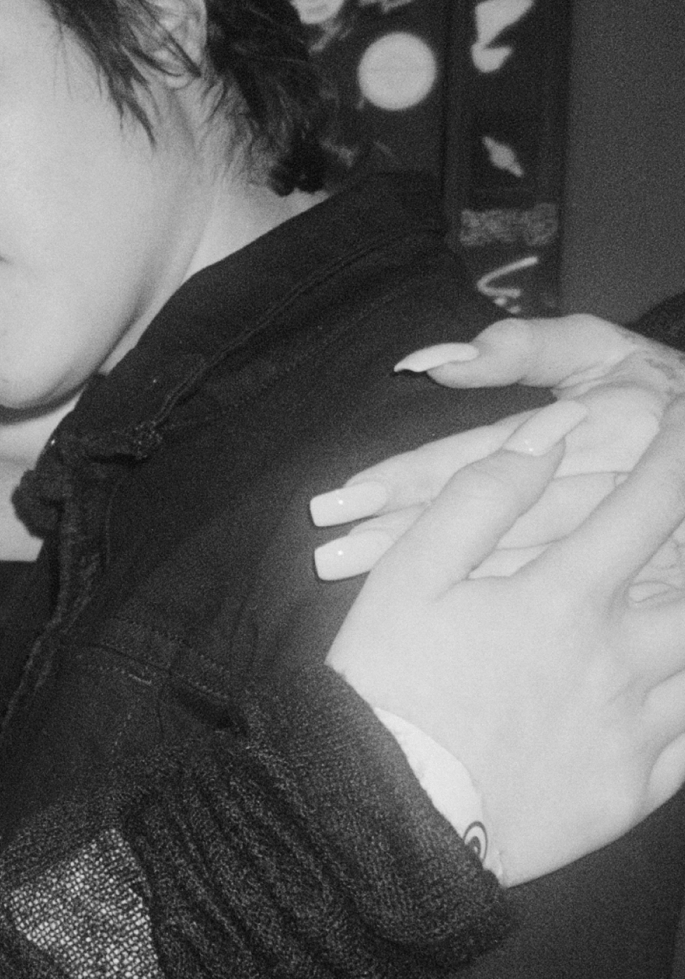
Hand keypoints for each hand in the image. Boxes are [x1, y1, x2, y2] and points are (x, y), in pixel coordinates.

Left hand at [311, 314, 684, 580]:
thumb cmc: (658, 387)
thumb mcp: (598, 351)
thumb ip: (522, 349)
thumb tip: (434, 360)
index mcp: (589, 425)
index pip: (477, 457)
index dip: (406, 481)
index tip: (337, 502)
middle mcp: (601, 485)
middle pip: (484, 520)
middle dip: (401, 541)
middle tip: (326, 561)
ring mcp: (622, 540)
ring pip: (513, 565)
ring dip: (436, 585)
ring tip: (357, 592)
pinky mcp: (634, 578)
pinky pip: (553, 596)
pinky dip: (492, 611)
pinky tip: (438, 629)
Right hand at [326, 399, 684, 882]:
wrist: (382, 820)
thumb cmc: (387, 688)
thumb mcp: (407, 578)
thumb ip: (479, 498)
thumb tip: (547, 437)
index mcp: (563, 598)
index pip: (652, 503)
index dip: (679, 454)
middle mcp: (619, 660)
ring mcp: (635, 730)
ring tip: (676, 605)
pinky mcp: (634, 791)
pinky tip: (676, 686)